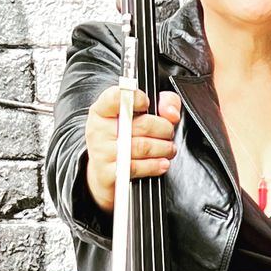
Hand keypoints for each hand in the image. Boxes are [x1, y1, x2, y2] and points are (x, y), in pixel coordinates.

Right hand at [84, 86, 180, 214]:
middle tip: (168, 133)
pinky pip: (137, 167)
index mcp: (102, 110)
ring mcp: (101, 152)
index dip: (137, 98)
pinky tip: (161, 163)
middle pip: (143, 124)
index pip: (116, 97)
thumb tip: (171, 112)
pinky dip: (154, 166)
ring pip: (144, 147)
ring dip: (164, 148)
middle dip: (165, 129)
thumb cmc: (122, 140)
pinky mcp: (107, 173)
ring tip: (169, 148)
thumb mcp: (136, 115)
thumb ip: (161, 103)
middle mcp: (99, 129)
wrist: (103, 173)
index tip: (147, 104)